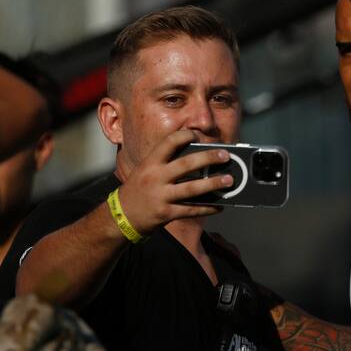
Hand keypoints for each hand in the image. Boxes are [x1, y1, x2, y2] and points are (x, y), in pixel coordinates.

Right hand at [117, 130, 232, 233]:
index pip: (169, 143)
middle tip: (225, 155)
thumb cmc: (138, 190)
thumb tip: (198, 158)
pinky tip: (220, 206)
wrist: (121, 215)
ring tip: (229, 180)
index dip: (185, 136)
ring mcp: (161, 196)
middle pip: (186, 164)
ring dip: (213, 184)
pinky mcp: (166, 213)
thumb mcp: (146, 170)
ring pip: (192, 188)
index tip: (199, 135)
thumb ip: (167, 163)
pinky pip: (191, 210)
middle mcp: (155, 177)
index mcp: (150, 163)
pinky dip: (207, 208)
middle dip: (208, 158)